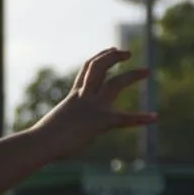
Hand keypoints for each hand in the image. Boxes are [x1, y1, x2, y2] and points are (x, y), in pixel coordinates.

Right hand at [31, 48, 154, 154]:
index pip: (86, 70)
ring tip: (147, 71)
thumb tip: (56, 135)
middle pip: (99, 68)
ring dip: (131, 75)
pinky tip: (154, 118)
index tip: (111, 51)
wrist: (39, 143)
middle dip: (114, 57)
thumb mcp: (53, 126)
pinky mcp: (98, 121)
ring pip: (114, 84)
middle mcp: (83, 97)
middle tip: (128, 53)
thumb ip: (61, 125)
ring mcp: (92, 107)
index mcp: (73, 97)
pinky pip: (123, 118)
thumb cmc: (39, 140)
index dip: (100, 57)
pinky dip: (139, 118)